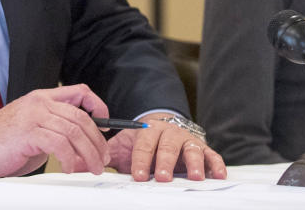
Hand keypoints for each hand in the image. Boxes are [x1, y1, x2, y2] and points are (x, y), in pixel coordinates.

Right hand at [0, 84, 110, 178]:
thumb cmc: (1, 143)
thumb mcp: (33, 130)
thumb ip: (56, 131)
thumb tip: (83, 145)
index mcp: (41, 98)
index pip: (79, 91)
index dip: (97, 104)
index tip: (106, 123)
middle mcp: (39, 103)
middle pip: (81, 116)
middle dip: (97, 139)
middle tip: (103, 157)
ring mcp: (34, 116)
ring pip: (74, 131)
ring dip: (89, 153)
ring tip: (93, 167)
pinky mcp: (29, 132)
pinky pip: (60, 144)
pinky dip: (70, 158)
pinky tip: (71, 168)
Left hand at [107, 114, 226, 181]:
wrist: (163, 126)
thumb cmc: (142, 143)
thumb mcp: (123, 146)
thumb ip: (107, 154)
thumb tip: (85, 162)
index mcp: (149, 131)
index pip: (144, 144)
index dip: (141, 160)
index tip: (138, 176)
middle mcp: (171, 133)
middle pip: (168, 146)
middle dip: (165, 162)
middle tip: (162, 178)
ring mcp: (188, 141)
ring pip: (192, 149)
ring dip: (193, 163)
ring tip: (194, 178)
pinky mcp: (204, 149)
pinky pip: (212, 155)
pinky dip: (216, 164)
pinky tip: (218, 176)